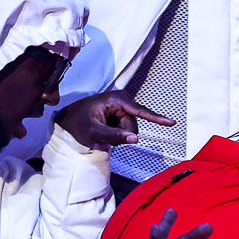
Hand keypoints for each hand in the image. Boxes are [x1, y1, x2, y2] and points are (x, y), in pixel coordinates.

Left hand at [55, 90, 172, 150]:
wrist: (66, 121)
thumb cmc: (76, 124)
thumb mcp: (92, 132)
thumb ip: (113, 136)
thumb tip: (135, 139)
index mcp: (115, 99)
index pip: (139, 111)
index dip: (156, 118)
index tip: (172, 122)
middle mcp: (120, 100)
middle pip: (133, 123)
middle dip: (122, 133)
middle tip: (103, 136)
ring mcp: (120, 106)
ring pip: (130, 127)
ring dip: (118, 134)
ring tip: (101, 132)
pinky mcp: (119, 112)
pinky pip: (125, 127)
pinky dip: (117, 132)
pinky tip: (104, 130)